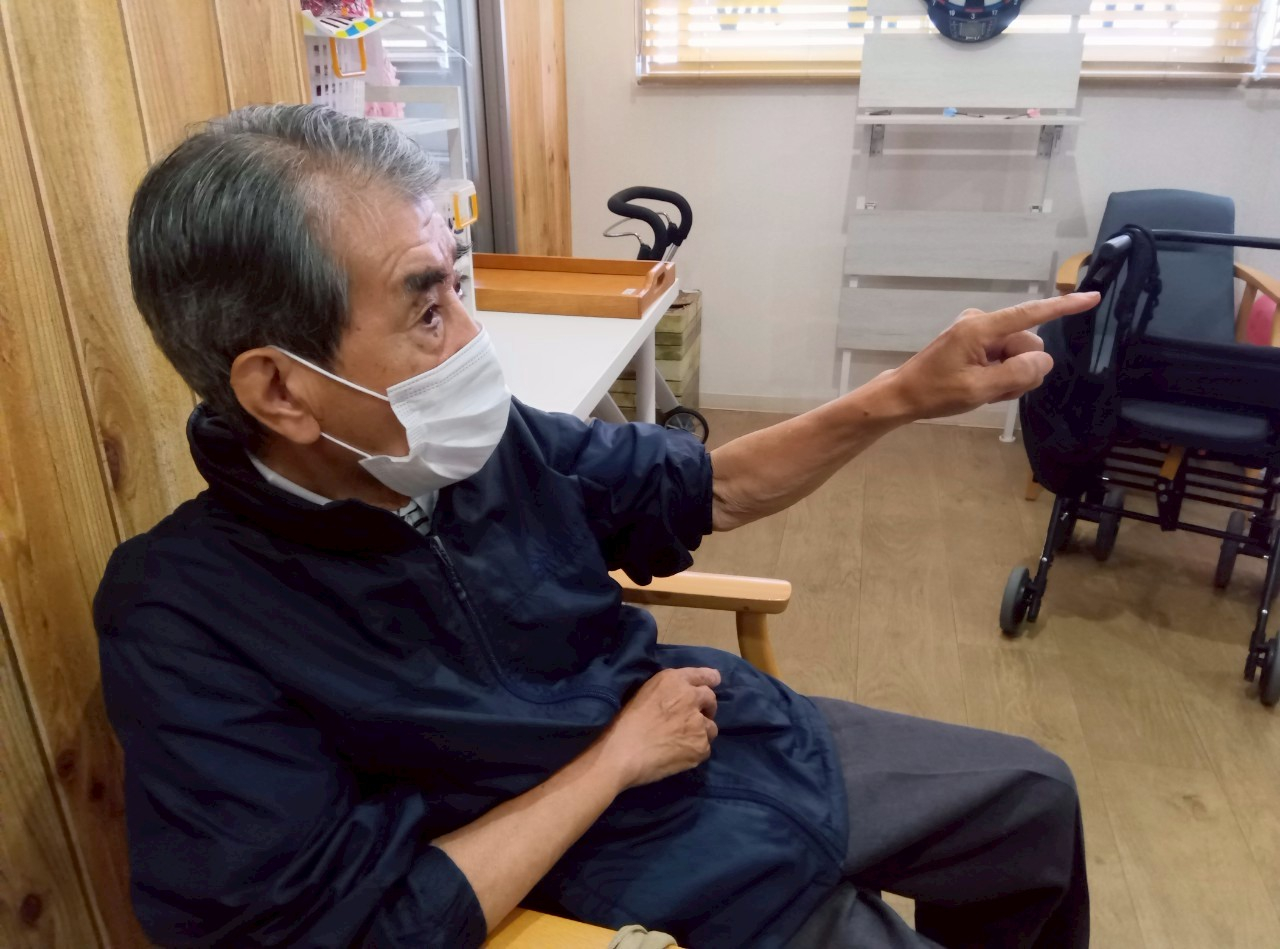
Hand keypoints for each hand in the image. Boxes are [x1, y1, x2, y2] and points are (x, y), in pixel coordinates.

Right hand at [598, 667, 720, 790]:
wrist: (621, 754)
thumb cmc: (624, 723)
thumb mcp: (644, 693)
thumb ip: (667, 691)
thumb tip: (678, 697)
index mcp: (673, 680)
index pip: (702, 675)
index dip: (709, 678)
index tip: (714, 681)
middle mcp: (691, 697)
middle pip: (710, 699)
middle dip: (706, 707)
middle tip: (694, 719)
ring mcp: (699, 723)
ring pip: (711, 726)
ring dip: (701, 731)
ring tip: (684, 741)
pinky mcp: (701, 746)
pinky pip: (705, 748)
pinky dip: (695, 751)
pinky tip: (679, 755)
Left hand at [885, 292, 1099, 420]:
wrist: (903, 396)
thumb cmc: (935, 393)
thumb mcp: (980, 389)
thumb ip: (1017, 373)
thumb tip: (1044, 359)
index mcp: (981, 328)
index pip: (1031, 314)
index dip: (1064, 307)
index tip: (1091, 297)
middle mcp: (982, 322)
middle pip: (1027, 344)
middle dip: (1020, 370)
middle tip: (994, 391)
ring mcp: (978, 331)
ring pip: (1019, 354)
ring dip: (1009, 377)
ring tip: (984, 390)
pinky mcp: (975, 341)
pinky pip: (1005, 357)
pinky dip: (1000, 375)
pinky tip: (980, 386)